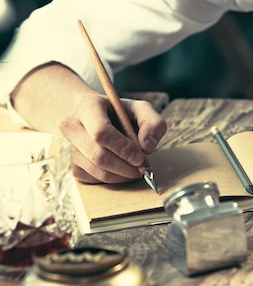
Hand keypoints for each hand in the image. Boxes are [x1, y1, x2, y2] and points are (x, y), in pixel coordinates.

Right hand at [11, 63, 166, 183]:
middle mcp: (71, 125)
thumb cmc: (117, 112)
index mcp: (87, 105)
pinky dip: (110, 179)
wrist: (91, 116)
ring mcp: (67, 146)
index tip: (140, 157)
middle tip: (141, 168)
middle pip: (98, 154)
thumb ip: (152, 123)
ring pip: (95, 170)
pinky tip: (120, 170)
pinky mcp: (70, 163)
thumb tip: (147, 147)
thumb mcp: (139, 109)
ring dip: (120, 175)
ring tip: (135, 169)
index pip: (101, 132)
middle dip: (124, 166)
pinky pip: (91, 179)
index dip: (122, 148)